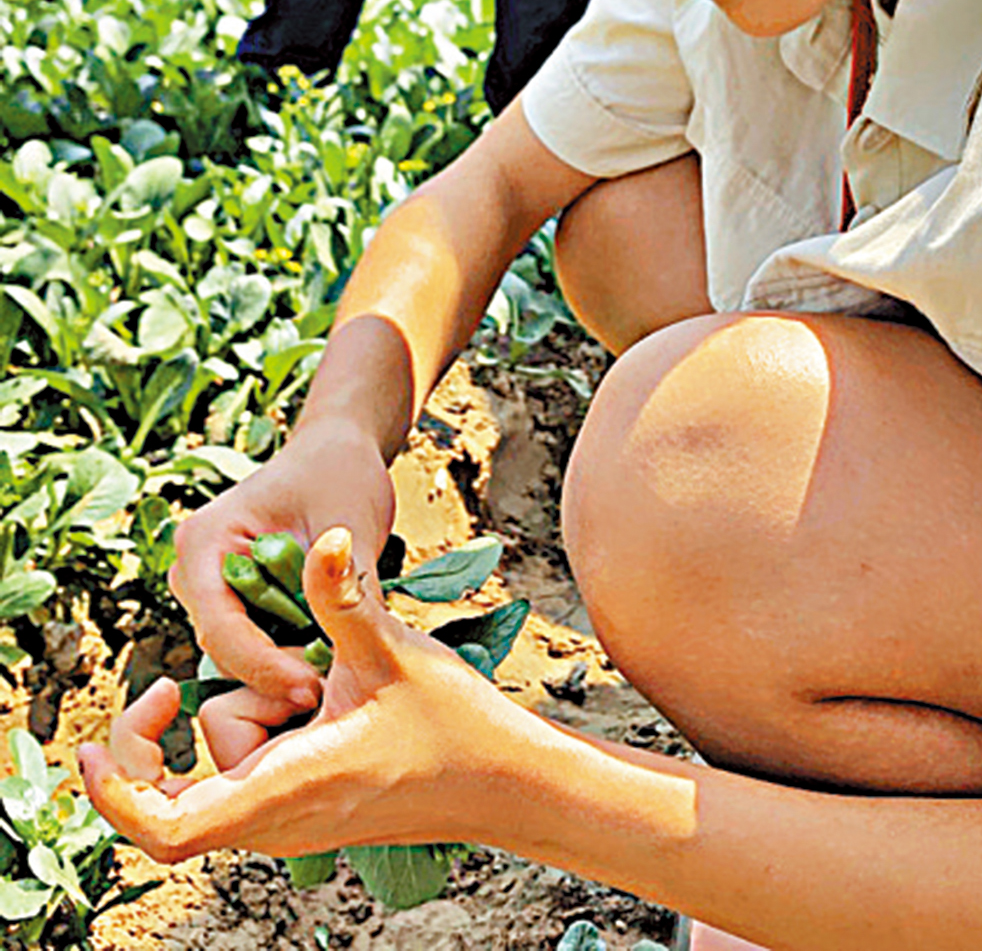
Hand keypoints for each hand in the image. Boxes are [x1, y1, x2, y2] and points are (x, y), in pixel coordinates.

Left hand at [80, 529, 520, 862]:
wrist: (504, 778)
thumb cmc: (454, 724)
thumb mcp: (390, 649)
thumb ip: (342, 595)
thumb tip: (325, 537)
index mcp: (287, 788)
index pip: (165, 826)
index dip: (116, 788)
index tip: (95, 737)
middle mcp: (277, 818)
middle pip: (173, 794)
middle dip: (164, 736)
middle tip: (171, 683)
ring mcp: (290, 820)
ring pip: (218, 767)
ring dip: (237, 715)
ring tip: (309, 679)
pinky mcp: (305, 808)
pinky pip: (246, 771)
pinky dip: (257, 727)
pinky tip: (315, 694)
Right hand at [167, 418, 396, 707]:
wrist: (337, 451)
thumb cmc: (338, 472)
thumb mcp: (347, 524)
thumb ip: (347, 585)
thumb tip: (358, 651)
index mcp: (203, 542)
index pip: (221, 628)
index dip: (265, 669)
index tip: (315, 690)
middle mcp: (193, 570)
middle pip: (225, 649)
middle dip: (276, 675)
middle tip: (332, 694)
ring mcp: (210, 588)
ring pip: (240, 654)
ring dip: (285, 668)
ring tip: (337, 679)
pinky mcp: (235, 601)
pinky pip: (256, 644)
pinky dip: (290, 655)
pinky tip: (331, 660)